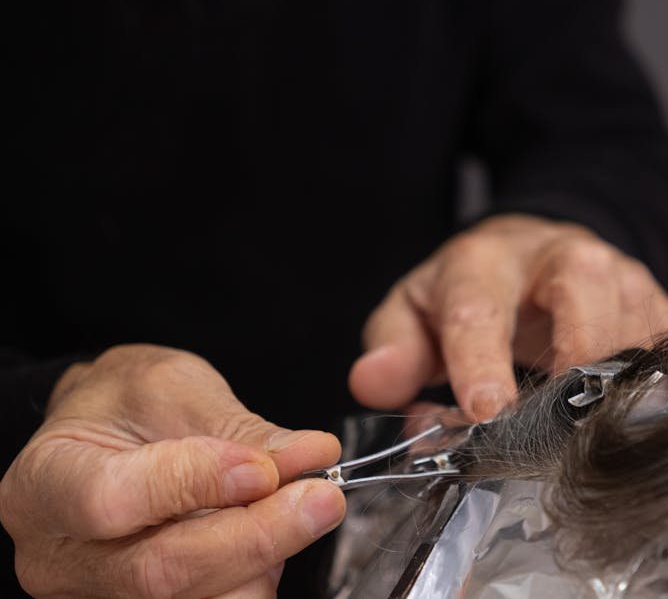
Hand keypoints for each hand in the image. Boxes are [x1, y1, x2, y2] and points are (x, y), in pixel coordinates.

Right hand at [0, 345, 344, 597]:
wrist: (108, 431)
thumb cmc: (130, 403)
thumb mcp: (178, 388)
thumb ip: (240, 430)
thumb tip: (311, 457)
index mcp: (45, 483)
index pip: (113, 501)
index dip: (198, 485)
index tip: (266, 468)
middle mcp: (60, 556)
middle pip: (161, 571)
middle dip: (258, 536)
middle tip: (321, 498)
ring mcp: (99, 595)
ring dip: (265, 558)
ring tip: (296, 507)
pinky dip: (256, 574)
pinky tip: (272, 535)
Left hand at [349, 214, 667, 420]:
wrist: (534, 254)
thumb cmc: (470, 292)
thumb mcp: (415, 312)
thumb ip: (393, 348)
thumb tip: (375, 383)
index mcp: (483, 262)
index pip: (479, 308)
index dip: (481, 363)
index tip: (486, 414)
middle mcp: (558, 257)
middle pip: (581, 285)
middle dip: (575, 353)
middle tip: (558, 424)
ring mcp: (616, 274)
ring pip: (635, 317)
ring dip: (618, 381)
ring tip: (593, 436)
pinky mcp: (654, 300)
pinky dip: (661, 384)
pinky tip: (637, 417)